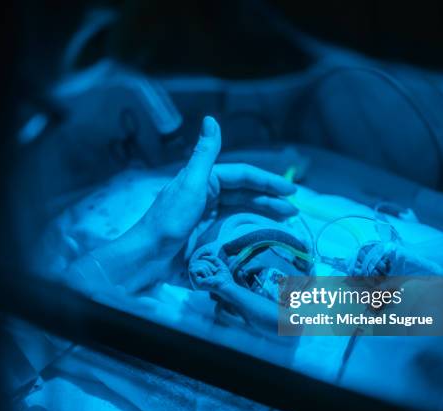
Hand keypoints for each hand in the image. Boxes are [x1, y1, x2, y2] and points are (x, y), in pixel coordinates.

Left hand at [143, 116, 296, 255]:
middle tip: (294, 211)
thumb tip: (210, 119)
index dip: (268, 181)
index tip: (291, 190)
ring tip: (287, 225)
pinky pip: (236, 233)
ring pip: (244, 214)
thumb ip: (204, 154)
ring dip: (265, 217)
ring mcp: (209, 220)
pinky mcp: (208, 240)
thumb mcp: (189, 184)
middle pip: (246, 195)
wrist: (147, 258)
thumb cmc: (168, 221)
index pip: (243, 176)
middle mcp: (208, 198)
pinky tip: (266, 239)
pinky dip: (252, 234)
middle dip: (271, 200)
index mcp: (205, 182)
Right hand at [189, 253, 233, 293]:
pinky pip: (193, 270)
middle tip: (214, 272)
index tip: (215, 270)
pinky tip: (208, 277)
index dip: (206, 262)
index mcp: (200, 277)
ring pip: (194, 265)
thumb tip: (202, 257)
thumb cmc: (224, 277)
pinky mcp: (195, 283)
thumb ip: (211, 259)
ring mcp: (194, 283)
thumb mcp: (218, 264)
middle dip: (207, 264)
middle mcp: (195, 281)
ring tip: (211, 276)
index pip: (197, 263)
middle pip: (195, 263)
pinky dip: (203, 270)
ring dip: (206, 267)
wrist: (227, 285)